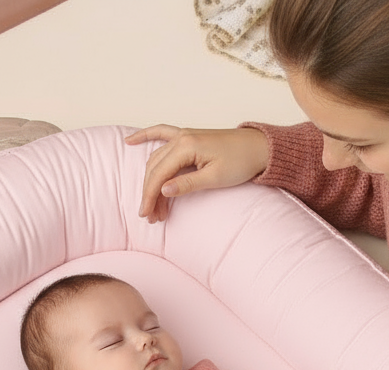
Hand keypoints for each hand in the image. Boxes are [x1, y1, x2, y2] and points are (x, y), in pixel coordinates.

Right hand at [125, 125, 269, 222]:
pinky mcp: (188, 138)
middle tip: (150, 216)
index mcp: (187, 146)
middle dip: (150, 194)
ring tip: (153, 205)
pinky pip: (161, 134)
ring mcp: (183, 135)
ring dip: (151, 181)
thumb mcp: (215, 178)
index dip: (150, 196)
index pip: (160, 174)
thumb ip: (187, 184)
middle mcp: (181, 138)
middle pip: (155, 168)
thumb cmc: (241, 162)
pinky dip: (145, 136)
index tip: (146, 214)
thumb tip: (163, 190)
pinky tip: (130, 142)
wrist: (258, 148)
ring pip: (157, 159)